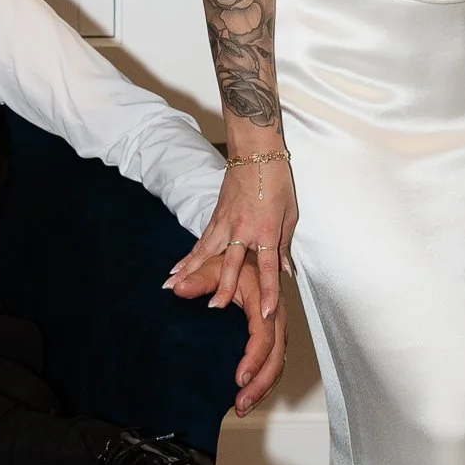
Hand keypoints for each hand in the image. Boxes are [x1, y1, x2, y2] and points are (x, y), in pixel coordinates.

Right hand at [164, 156, 297, 324]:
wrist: (255, 152)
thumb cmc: (276, 181)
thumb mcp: (289, 214)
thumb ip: (283, 245)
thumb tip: (282, 270)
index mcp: (266, 230)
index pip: (268, 267)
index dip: (269, 291)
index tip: (267, 312)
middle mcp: (243, 229)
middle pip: (231, 264)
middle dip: (223, 287)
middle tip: (214, 307)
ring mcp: (225, 223)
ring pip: (207, 253)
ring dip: (191, 272)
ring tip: (174, 288)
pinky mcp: (215, 217)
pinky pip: (201, 242)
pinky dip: (189, 257)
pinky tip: (176, 269)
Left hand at [166, 241, 288, 414]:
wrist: (249, 255)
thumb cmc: (232, 262)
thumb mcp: (213, 266)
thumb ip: (197, 279)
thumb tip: (176, 288)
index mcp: (264, 301)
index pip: (263, 335)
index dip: (254, 359)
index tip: (240, 379)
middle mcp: (274, 316)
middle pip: (275, 356)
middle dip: (260, 383)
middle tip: (240, 403)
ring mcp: (276, 327)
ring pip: (277, 363)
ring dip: (263, 387)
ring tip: (242, 407)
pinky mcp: (273, 336)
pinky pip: (274, 362)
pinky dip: (264, 381)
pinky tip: (249, 397)